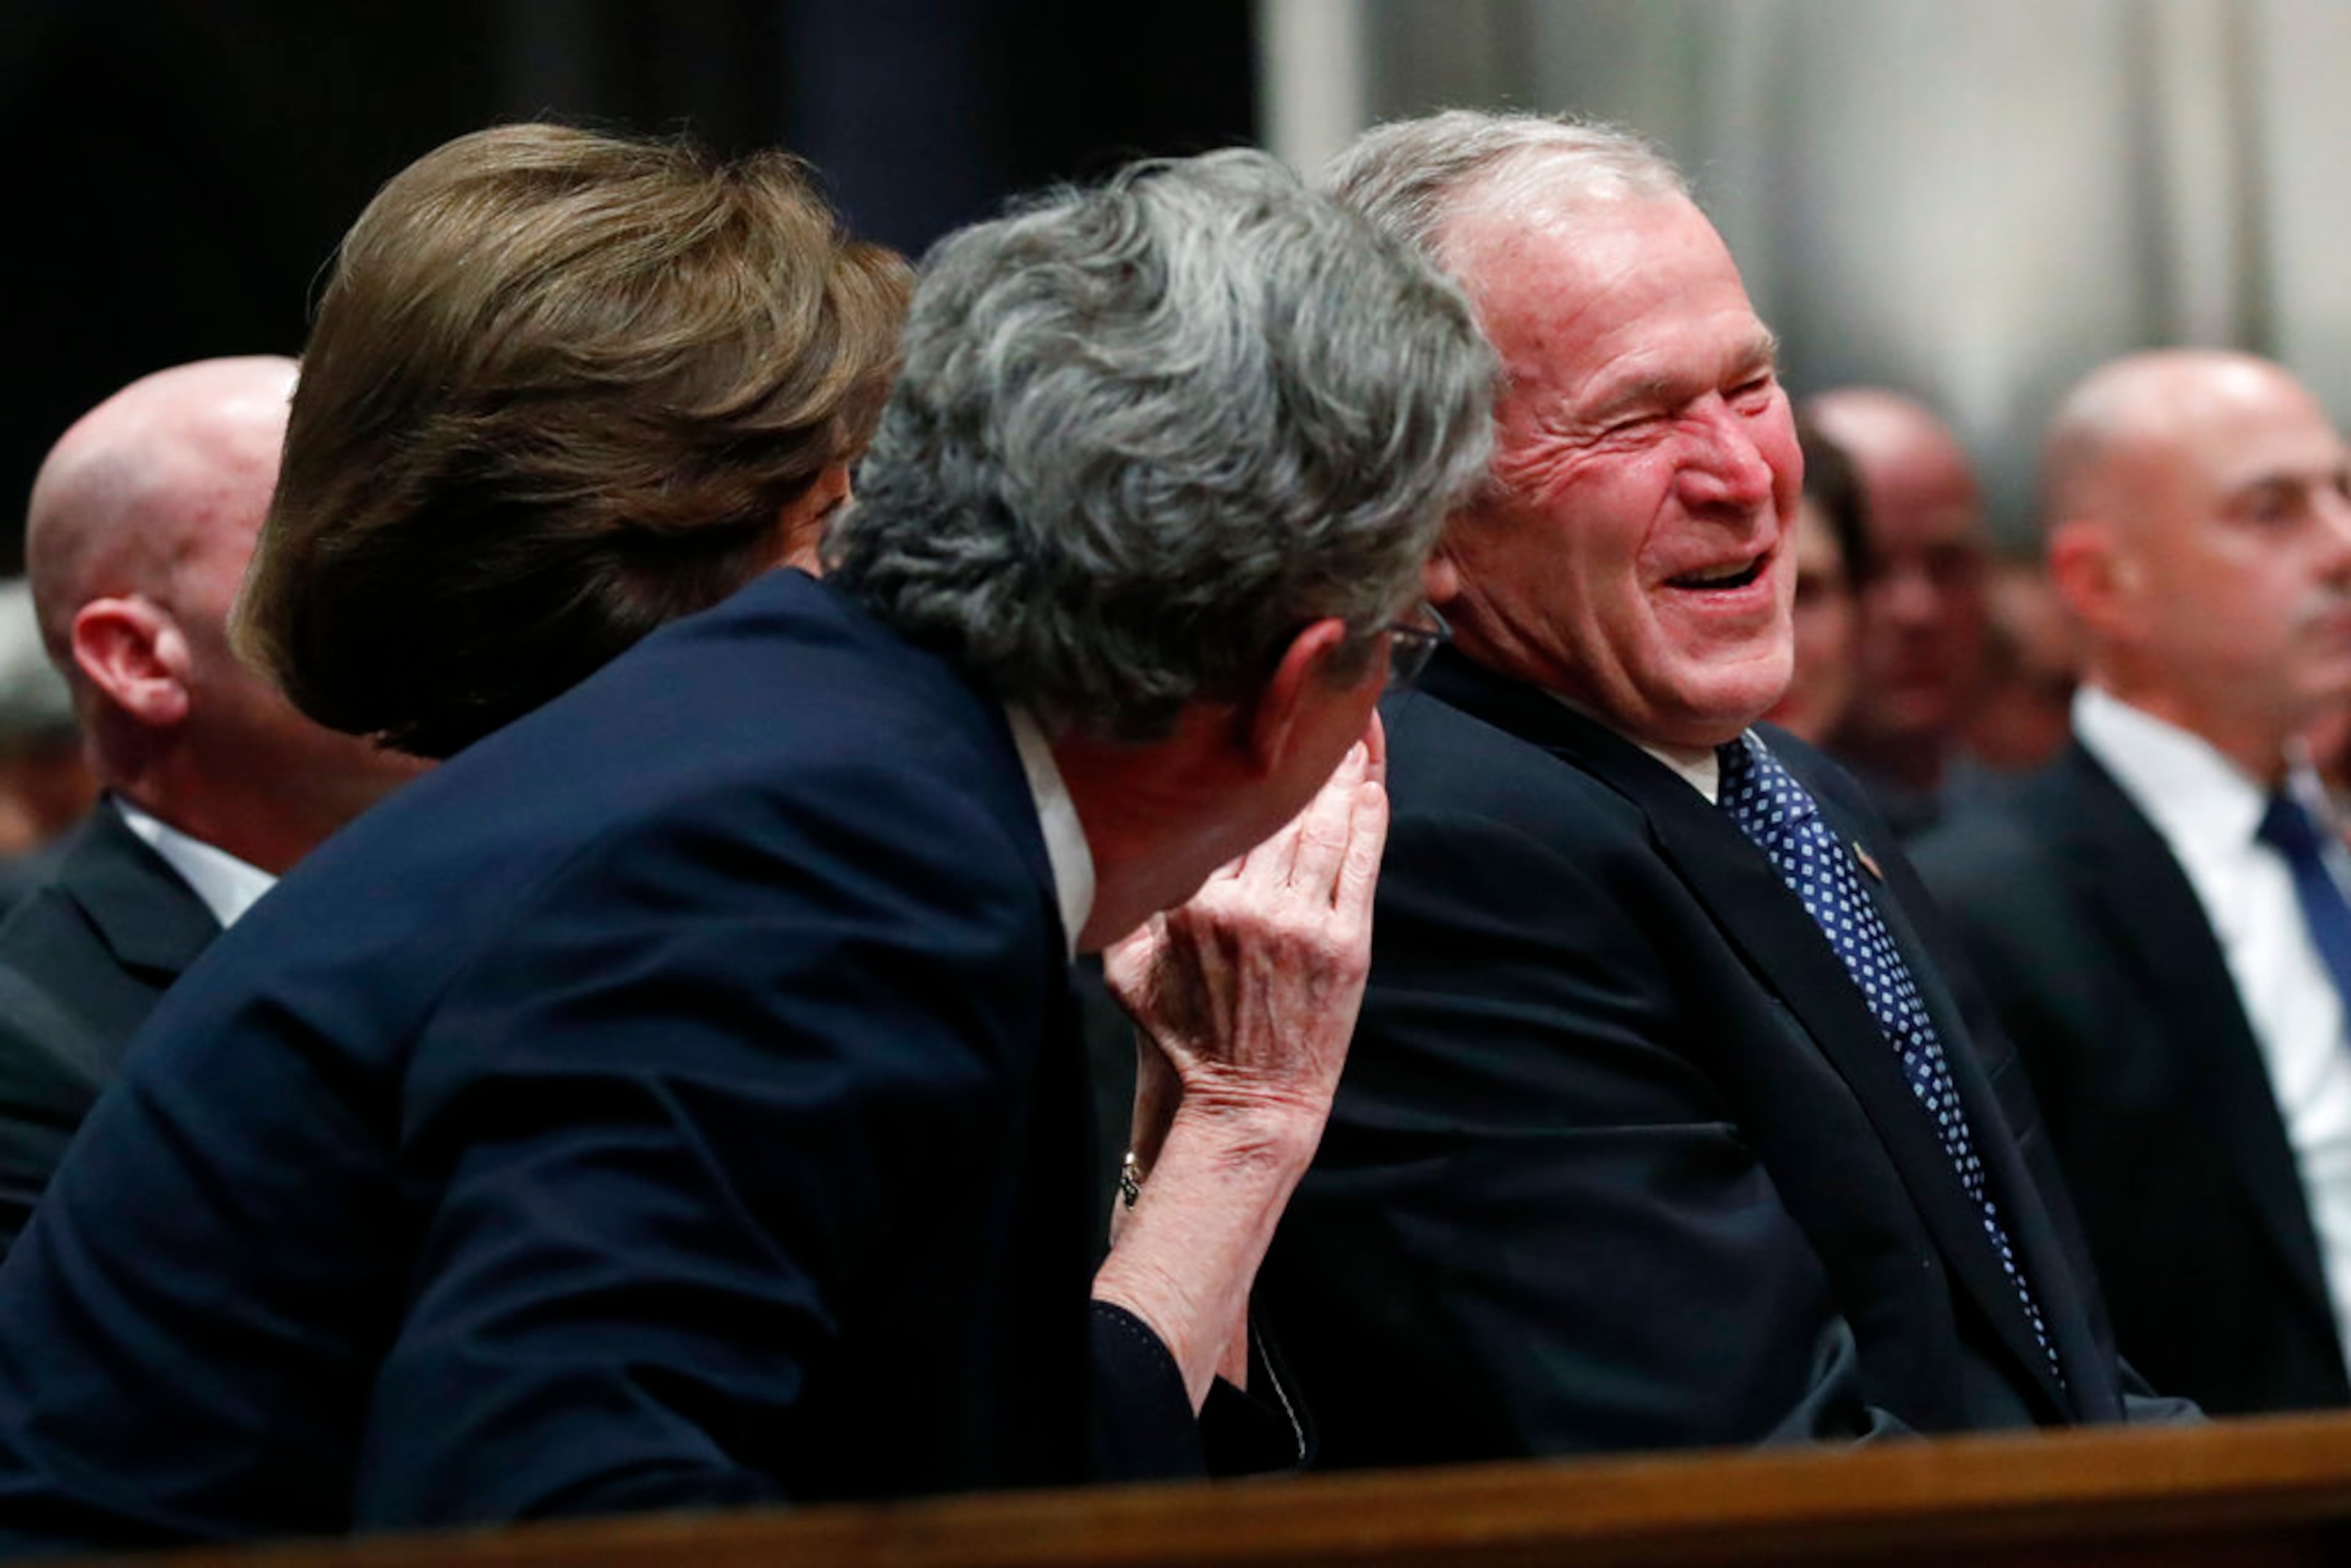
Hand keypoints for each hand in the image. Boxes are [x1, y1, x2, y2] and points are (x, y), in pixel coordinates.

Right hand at [1104, 720, 1387, 1161]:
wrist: (1243, 1105)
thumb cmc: (1182, 1036)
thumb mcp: (1128, 969)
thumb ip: (1127, 903)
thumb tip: (1113, 835)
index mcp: (1192, 903)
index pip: (1221, 809)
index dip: (1241, 754)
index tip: (1250, 709)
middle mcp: (1249, 905)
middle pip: (1279, 804)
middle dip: (1299, 746)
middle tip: (1314, 692)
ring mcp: (1304, 924)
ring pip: (1325, 825)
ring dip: (1342, 770)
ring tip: (1349, 723)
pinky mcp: (1349, 945)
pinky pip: (1362, 865)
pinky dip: (1369, 819)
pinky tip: (1371, 783)